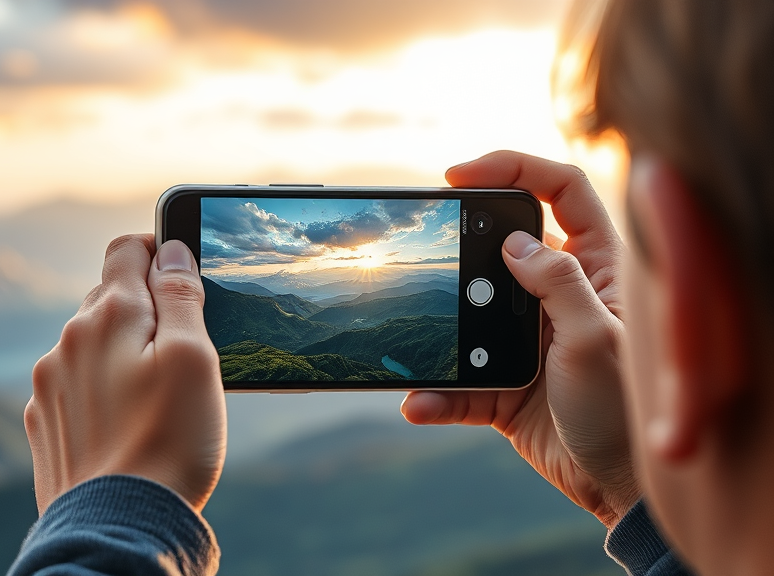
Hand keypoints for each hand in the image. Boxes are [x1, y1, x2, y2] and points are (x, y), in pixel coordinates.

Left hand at [25, 236, 225, 514]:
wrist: (120, 528)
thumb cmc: (169, 443)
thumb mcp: (194, 359)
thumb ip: (181, 296)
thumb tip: (172, 251)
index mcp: (108, 316)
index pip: (126, 250)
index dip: (158, 247)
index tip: (181, 268)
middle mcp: (68, 341)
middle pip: (108, 296)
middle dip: (144, 307)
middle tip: (182, 343)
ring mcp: (48, 384)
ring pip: (89, 343)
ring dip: (120, 351)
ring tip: (155, 395)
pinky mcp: (42, 423)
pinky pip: (73, 385)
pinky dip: (99, 389)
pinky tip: (126, 422)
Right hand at [401, 151, 639, 528]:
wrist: (617, 486)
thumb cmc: (628, 408)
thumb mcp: (597, 337)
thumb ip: (558, 282)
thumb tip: (512, 243)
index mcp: (596, 268)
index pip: (560, 191)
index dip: (513, 168)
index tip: (459, 176)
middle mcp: (557, 296)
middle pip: (498, 248)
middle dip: (460, 252)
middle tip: (428, 258)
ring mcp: (525, 339)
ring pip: (467, 315)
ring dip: (440, 334)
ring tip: (420, 347)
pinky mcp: (500, 383)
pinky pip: (457, 380)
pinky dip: (436, 393)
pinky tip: (420, 402)